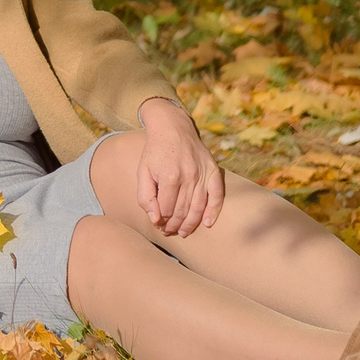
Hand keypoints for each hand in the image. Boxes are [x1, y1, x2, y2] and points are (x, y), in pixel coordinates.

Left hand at [136, 98, 223, 235]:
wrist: (173, 127)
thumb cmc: (155, 152)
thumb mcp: (143, 172)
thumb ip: (145, 197)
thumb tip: (155, 219)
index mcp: (169, 176)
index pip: (166, 209)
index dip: (161, 220)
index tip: (158, 225)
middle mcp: (189, 176)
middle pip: (182, 211)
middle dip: (174, 225)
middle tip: (169, 231)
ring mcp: (203, 174)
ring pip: (198, 208)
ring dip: (190, 224)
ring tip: (183, 232)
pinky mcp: (213, 171)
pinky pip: (217, 196)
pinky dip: (214, 211)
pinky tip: (208, 223)